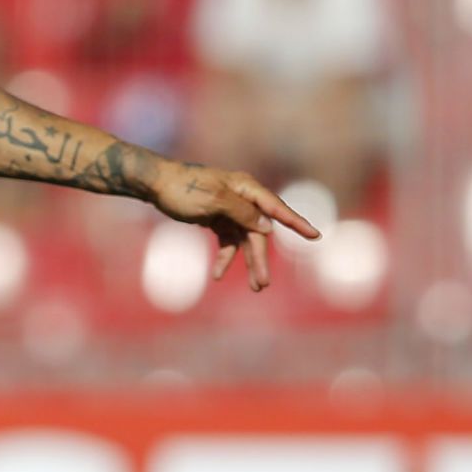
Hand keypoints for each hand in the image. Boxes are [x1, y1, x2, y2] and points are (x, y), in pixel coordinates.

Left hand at [149, 162, 320, 290]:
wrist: (155, 184)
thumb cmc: (183, 188)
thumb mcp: (213, 200)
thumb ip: (242, 213)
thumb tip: (267, 226)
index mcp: (246, 188)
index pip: (276, 208)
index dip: (296, 223)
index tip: (315, 236)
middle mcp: (242, 198)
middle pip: (259, 232)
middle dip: (260, 259)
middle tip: (262, 285)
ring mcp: (230, 209)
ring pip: (245, 240)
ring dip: (247, 262)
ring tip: (254, 287)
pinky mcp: (217, 218)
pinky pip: (228, 241)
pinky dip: (225, 257)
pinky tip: (217, 274)